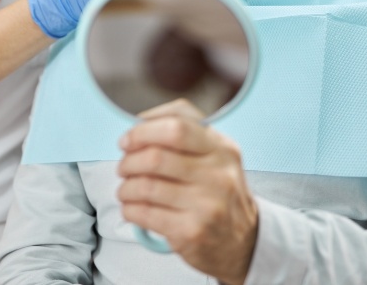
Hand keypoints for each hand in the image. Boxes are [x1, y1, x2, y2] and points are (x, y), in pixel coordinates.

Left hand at [117, 99, 257, 284]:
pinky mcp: (192, 232)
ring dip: (126, 187)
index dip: (143, 131)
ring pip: (146, 186)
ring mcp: (207, 205)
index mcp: (222, 148)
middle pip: (156, 157)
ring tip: (126, 189)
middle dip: (129, 160)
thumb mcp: (216, 155)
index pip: (177, 126)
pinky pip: (146, 214)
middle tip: (123, 166)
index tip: (128, 139)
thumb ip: (185, 133)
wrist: (243, 242)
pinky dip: (129, 209)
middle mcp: (218, 174)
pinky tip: (131, 208)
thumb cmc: (219, 191)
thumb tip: (140, 124)